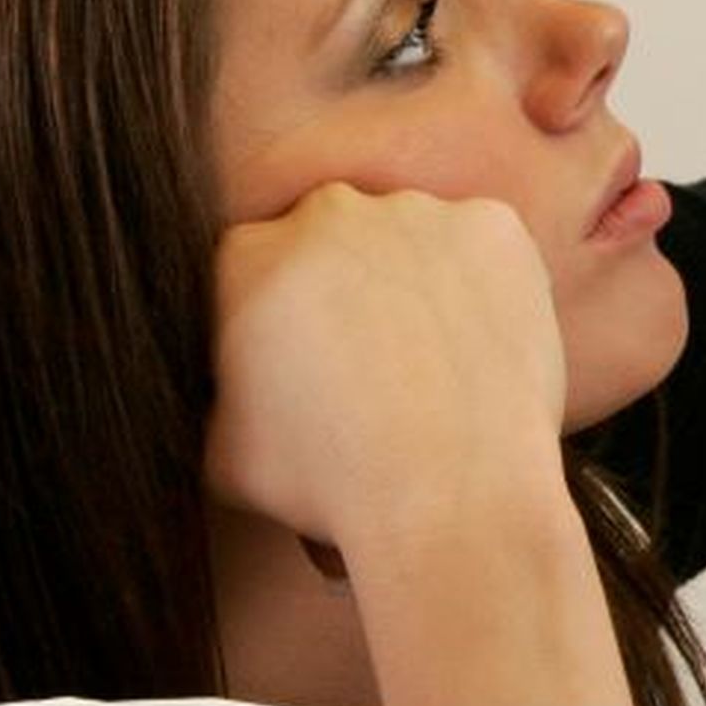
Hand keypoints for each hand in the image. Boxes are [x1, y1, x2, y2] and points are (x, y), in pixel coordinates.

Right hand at [205, 181, 572, 569]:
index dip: (285, 320)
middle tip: (377, 363)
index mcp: (242, 256)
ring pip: (411, 240)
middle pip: (333, 241)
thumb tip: (222, 384)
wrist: (446, 493)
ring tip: (435, 364)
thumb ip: (213, 391)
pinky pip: (484, 249)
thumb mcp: (218, 451)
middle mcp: (325, 213)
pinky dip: (484, 287)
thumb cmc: (328, 485)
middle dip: (348, 292)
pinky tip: (479, 347)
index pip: (257, 270)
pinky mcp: (492, 226)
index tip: (312, 364)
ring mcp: (415, 212)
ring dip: (416, 285)